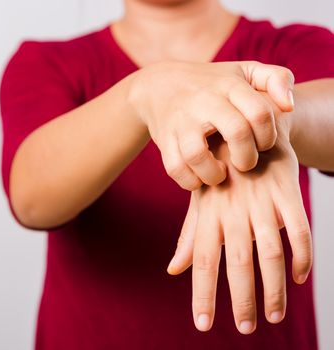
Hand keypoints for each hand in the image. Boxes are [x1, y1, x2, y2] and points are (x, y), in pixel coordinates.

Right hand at [130, 60, 294, 189]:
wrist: (160, 85)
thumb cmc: (213, 84)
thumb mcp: (245, 72)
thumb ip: (277, 80)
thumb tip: (288, 106)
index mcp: (228, 86)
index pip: (259, 112)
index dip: (268, 136)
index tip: (263, 145)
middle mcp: (203, 101)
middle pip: (236, 132)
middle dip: (247, 158)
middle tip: (245, 164)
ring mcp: (180, 121)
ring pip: (197, 154)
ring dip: (214, 174)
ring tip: (220, 175)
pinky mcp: (164, 139)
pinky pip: (175, 168)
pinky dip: (190, 181)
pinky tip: (200, 178)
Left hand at [166, 123, 311, 333]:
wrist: (241, 128)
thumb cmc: (217, 175)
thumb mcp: (199, 203)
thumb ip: (190, 238)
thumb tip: (174, 270)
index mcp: (208, 216)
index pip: (204, 261)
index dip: (203, 293)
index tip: (203, 324)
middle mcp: (233, 211)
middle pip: (238, 263)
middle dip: (242, 299)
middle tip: (245, 328)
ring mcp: (261, 202)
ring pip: (271, 253)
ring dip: (274, 288)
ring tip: (272, 316)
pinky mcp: (287, 192)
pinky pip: (299, 230)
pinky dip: (303, 256)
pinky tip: (300, 278)